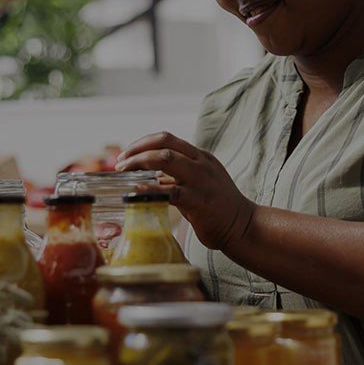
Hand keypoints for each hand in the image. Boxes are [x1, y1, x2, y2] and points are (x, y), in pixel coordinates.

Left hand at [115, 132, 255, 250]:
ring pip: (165, 159)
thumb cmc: (218, 207)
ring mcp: (201, 179)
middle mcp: (201, 162)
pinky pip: (169, 191)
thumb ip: (179, 177)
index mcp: (201, 156)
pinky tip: (135, 194)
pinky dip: (148, 190)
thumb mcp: (200, 183)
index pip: (167, 138)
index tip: (126, 155)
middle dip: (137, 150)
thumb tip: (149, 176)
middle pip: (164, 142)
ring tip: (123, 173)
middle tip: (120, 163)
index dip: (142, 143)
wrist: (243, 226)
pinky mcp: (199, 200)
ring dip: (138, 163)